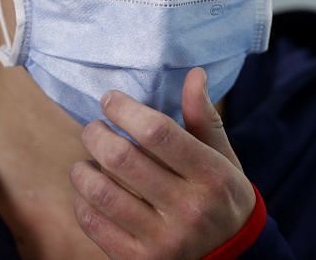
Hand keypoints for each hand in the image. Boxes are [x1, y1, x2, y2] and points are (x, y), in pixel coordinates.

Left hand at [69, 67, 255, 258]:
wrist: (233, 259)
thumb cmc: (222, 198)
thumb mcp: (223, 158)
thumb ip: (204, 118)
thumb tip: (194, 74)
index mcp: (210, 175)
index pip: (157, 132)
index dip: (124, 109)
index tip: (110, 99)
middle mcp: (188, 209)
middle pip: (121, 158)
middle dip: (96, 134)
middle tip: (94, 128)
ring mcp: (163, 240)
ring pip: (101, 192)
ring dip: (83, 169)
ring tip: (87, 161)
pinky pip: (94, 224)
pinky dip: (83, 202)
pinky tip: (90, 193)